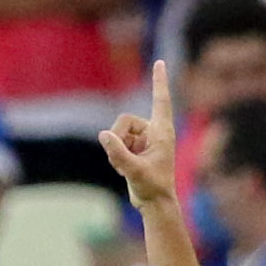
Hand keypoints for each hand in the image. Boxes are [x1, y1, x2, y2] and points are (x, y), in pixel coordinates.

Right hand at [97, 63, 180, 213]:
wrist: (155, 204)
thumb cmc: (153, 188)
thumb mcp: (134, 170)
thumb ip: (118, 153)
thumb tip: (103, 134)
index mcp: (162, 131)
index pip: (160, 100)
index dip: (159, 81)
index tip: (160, 62)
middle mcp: (153, 132)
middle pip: (124, 121)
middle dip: (117, 138)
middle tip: (119, 161)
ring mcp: (143, 140)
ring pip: (117, 132)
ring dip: (116, 150)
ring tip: (124, 169)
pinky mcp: (134, 148)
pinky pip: (116, 142)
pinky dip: (115, 156)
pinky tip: (123, 170)